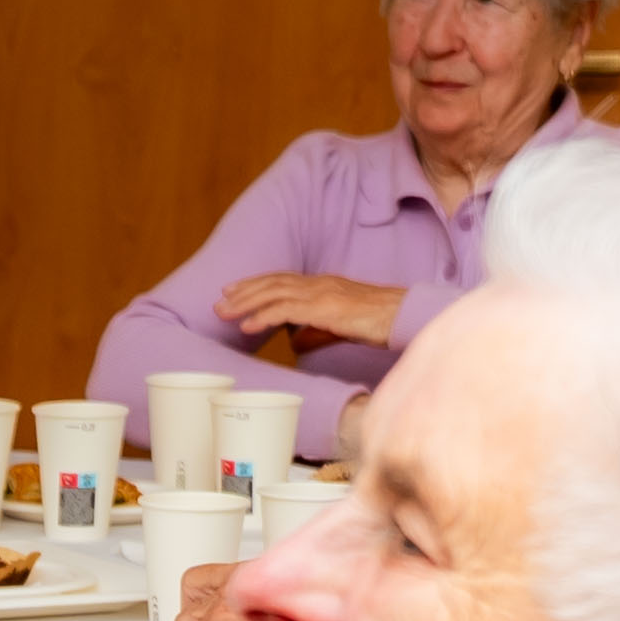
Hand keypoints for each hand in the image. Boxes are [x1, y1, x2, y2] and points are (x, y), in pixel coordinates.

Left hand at [213, 271, 401, 351]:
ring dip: (245, 303)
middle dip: (242, 292)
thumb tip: (294, 341)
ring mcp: (319, 293)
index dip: (255, 284)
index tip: (232, 291)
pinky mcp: (324, 307)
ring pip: (273, 293)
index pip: (280, 280)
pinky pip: (286, 310)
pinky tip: (248, 326)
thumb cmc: (376, 321)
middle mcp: (317, 284)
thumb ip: (315, 330)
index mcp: (320, 284)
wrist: (401, 315)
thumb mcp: (339, 324)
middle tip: (218, 302)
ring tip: (224, 313)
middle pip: (271, 283)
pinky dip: (263, 317)